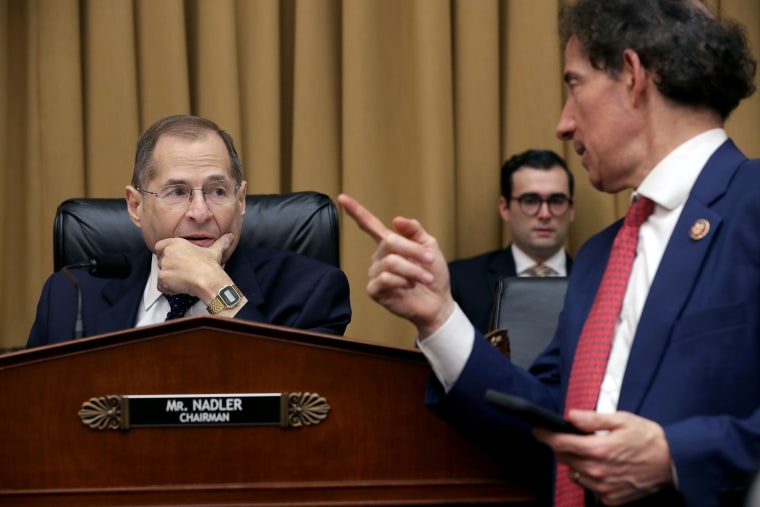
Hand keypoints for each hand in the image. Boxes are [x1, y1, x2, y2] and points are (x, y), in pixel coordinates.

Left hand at [154, 233, 235, 302]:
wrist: (208, 280)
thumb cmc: (210, 266)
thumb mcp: (215, 251)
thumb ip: (221, 243)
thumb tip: (230, 237)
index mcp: (176, 243)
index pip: (159, 246)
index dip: (165, 254)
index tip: (175, 260)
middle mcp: (168, 253)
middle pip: (160, 261)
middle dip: (169, 268)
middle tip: (183, 273)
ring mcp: (164, 265)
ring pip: (161, 274)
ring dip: (170, 280)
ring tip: (184, 281)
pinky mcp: (162, 278)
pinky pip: (161, 286)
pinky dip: (168, 289)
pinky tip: (180, 288)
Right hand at [337, 193, 454, 337]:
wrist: (438, 302)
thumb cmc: (433, 274)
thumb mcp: (429, 246)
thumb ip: (414, 231)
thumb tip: (396, 220)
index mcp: (389, 244)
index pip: (369, 225)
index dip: (355, 211)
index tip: (341, 197)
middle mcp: (378, 257)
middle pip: (390, 242)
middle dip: (413, 251)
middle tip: (429, 261)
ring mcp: (375, 274)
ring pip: (390, 262)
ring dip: (413, 269)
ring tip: (424, 277)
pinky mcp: (375, 291)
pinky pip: (385, 278)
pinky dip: (403, 281)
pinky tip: (409, 286)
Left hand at [533, 410, 673, 505]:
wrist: (674, 464)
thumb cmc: (649, 439)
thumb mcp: (621, 420)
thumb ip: (592, 419)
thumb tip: (570, 416)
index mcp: (598, 450)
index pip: (559, 443)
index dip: (545, 435)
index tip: (539, 429)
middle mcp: (597, 471)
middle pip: (563, 458)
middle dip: (562, 445)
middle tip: (572, 436)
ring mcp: (603, 487)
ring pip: (574, 472)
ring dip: (575, 461)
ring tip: (591, 451)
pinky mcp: (611, 498)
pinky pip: (588, 486)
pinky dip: (588, 475)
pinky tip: (601, 466)